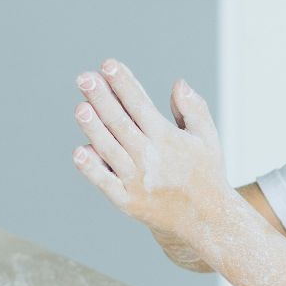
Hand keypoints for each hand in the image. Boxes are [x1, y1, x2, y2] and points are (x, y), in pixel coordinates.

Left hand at [70, 58, 233, 269]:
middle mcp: (150, 158)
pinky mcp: (126, 201)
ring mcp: (136, 181)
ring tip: (80, 107)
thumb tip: (178, 83)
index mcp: (168, 138)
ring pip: (108, 149)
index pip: (140, 104)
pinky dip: (91, 169)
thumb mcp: (207, 138)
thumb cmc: (205, 173)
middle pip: (119, 123)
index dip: (123, 83)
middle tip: (85, 78)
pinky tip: (79, 151)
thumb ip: (193, 109)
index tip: (108, 64)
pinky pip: (104, 183)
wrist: (207, 220)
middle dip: (101, 98)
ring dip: (93, 128)